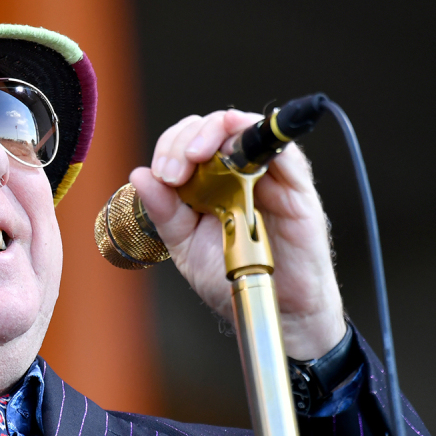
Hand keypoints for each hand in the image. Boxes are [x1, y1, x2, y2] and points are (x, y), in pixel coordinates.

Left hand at [130, 109, 345, 359]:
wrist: (278, 309)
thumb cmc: (233, 276)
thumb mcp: (187, 247)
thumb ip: (165, 212)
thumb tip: (139, 175)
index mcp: (206, 183)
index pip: (184, 143)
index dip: (168, 148)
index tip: (162, 176)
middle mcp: (235, 171)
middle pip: (208, 128)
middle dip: (182, 140)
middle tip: (173, 172)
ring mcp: (266, 174)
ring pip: (241, 126)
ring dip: (212, 131)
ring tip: (194, 156)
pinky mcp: (296, 184)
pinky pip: (282, 147)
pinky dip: (257, 134)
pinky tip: (235, 148)